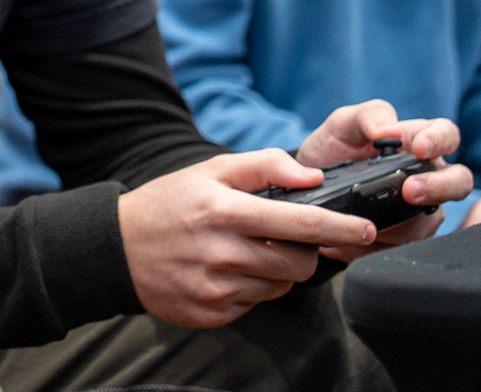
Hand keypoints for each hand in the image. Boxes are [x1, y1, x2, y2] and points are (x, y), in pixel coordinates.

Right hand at [119, 149, 376, 327]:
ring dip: (278, 271)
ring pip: (280, 287)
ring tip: (250, 253)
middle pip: (298, 263)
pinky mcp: (212, 312)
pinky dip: (253, 289)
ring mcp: (216, 286)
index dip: (339, 228)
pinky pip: (256, 304)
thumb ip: (263, 167)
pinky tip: (229, 272)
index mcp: (224, 210)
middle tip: (290, 241)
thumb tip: (312, 177)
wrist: (116, 248)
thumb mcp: (208, 172)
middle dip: (305, 252)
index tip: (365, 229)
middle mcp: (222, 251)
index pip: (299, 224)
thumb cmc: (169, 204)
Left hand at [294, 100, 472, 261]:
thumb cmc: (335, 148)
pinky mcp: (407, 235)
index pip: (446, 135)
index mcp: (417, 141)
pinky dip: (388, 242)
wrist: (309, 186)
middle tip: (410, 190)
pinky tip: (367, 238)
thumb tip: (389, 130)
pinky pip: (409, 243)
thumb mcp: (343, 125)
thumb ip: (366, 117)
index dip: (440, 140)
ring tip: (382, 222)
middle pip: (459, 181)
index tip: (420, 147)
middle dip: (441, 186)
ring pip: (435, 218)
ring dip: (414, 221)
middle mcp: (427, 175)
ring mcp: (422, 208)